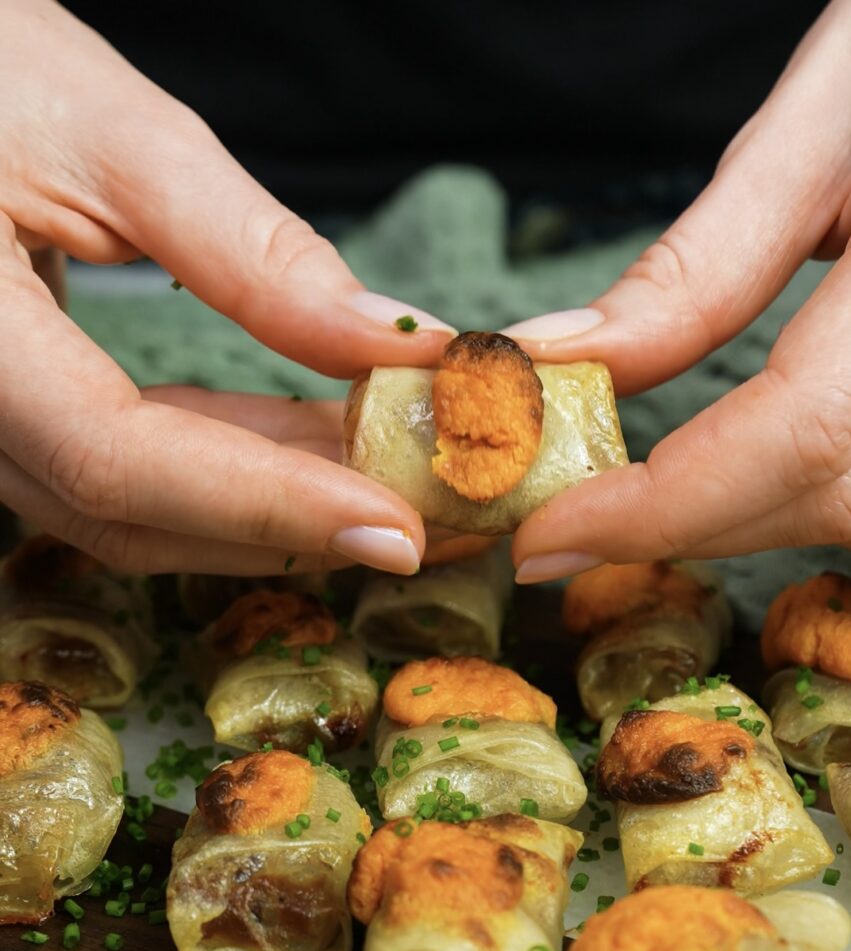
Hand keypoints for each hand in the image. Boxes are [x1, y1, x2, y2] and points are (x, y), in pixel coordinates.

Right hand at [0, 0, 454, 575]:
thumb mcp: (115, 137)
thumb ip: (254, 253)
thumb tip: (394, 344)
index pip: (118, 459)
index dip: (267, 504)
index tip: (396, 529)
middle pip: (136, 513)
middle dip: (294, 524)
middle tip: (425, 518)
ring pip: (140, 507)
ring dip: (276, 503)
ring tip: (393, 474)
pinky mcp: (21, 409)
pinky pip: (134, 466)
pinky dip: (234, 466)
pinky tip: (319, 443)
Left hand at [506, 0, 850, 593]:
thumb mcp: (804, 122)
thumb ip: (690, 269)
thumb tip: (558, 368)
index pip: (804, 424)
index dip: (663, 504)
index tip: (553, 530)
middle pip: (843, 493)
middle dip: (688, 527)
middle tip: (578, 522)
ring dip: (782, 529)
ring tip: (699, 484)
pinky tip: (804, 469)